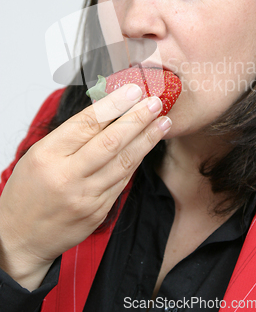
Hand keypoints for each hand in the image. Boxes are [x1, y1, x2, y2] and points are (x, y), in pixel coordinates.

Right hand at [0, 84, 170, 289]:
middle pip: (111, 141)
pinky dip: (136, 160)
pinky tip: (147, 146)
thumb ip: (71, 136)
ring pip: (124, 162)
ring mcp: (85, 197)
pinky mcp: (98, 212)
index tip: (133, 91)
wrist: (20, 238)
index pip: (87, 123)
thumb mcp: (39, 154)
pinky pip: (123, 181)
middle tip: (155, 103)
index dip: (114, 104)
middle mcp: (68, 176)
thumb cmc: (28, 191)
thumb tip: (107, 111)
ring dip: (147, 140)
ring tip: (163, 122)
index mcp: (48, 155)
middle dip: (137, 119)